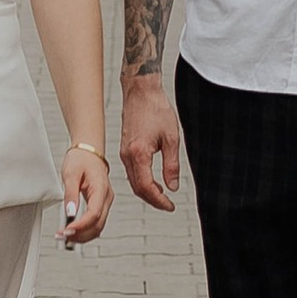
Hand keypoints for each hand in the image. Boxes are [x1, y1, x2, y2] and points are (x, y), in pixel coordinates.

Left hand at [60, 146, 111, 248]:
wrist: (89, 152)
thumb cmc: (81, 159)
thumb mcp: (71, 174)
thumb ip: (70, 194)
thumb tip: (70, 213)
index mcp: (101, 189)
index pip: (94, 214)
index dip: (81, 226)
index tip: (67, 231)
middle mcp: (106, 198)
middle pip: (98, 225)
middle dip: (80, 235)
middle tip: (62, 237)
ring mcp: (105, 202)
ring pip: (98, 227)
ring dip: (82, 235)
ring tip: (65, 236)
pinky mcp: (100, 205)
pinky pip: (95, 222)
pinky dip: (84, 230)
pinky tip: (73, 231)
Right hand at [120, 73, 182, 212]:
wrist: (141, 91)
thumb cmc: (156, 109)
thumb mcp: (171, 138)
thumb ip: (171, 165)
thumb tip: (172, 186)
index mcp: (139, 154)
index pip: (146, 187)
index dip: (159, 200)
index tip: (170, 205)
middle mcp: (127, 155)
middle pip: (137, 188)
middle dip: (152, 199)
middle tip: (168, 204)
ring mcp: (123, 152)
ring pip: (133, 181)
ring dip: (146, 191)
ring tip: (162, 195)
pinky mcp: (124, 148)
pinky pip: (131, 171)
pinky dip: (141, 180)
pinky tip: (152, 181)